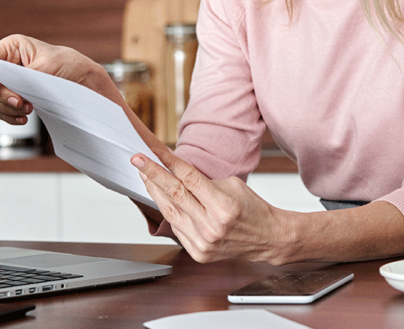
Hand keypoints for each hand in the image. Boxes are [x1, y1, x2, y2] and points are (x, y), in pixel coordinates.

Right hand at [0, 34, 116, 124]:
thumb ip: (25, 76)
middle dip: (3, 96)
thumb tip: (9, 89)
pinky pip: (3, 111)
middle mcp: (8, 65)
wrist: (85, 81)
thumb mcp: (48, 65)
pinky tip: (23, 119)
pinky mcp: (17, 98)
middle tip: (21, 102)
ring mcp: (11, 83)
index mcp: (13, 48)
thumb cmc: (70, 64)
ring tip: (28, 109)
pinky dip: (11, 117)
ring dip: (8, 108)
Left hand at [131, 148, 292, 264]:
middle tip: (137, 159)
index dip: (169, 163)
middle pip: (174, 194)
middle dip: (152, 174)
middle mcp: (211, 226)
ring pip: (170, 211)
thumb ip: (203, 181)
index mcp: (223, 206)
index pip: (189, 179)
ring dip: (155, 191)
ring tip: (144, 175)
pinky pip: (177, 227)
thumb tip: (175, 173)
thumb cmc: (251, 208)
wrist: (266, 238)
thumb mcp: (232, 185)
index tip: (154, 151)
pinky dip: (168, 210)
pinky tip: (161, 197)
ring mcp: (203, 242)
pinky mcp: (198, 252)